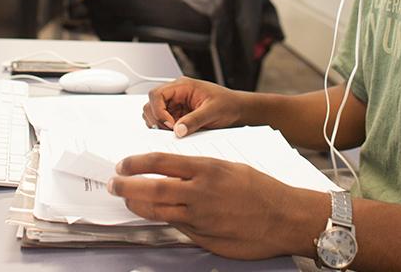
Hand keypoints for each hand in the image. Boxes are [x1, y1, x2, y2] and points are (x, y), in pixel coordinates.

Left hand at [109, 153, 319, 259]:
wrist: (286, 217)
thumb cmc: (263, 190)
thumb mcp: (230, 167)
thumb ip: (200, 171)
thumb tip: (174, 173)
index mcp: (207, 169)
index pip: (161, 162)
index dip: (137, 163)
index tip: (124, 164)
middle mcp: (201, 192)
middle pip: (152, 188)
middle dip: (127, 185)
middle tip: (114, 183)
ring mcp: (201, 218)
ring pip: (158, 211)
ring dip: (138, 205)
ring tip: (128, 199)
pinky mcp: (204, 238)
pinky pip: (176, 227)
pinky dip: (162, 220)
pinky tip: (155, 215)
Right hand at [142, 78, 243, 136]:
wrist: (237, 109)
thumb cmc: (228, 104)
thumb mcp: (212, 111)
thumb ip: (194, 120)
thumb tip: (177, 130)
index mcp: (182, 86)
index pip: (157, 94)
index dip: (158, 110)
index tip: (169, 124)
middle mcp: (176, 94)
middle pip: (151, 104)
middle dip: (157, 120)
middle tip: (172, 131)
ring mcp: (175, 105)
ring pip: (154, 114)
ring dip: (159, 125)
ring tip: (175, 132)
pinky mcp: (177, 116)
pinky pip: (162, 123)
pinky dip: (165, 130)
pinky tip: (177, 133)